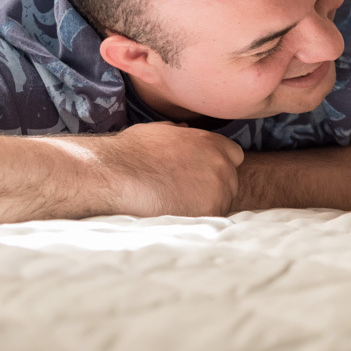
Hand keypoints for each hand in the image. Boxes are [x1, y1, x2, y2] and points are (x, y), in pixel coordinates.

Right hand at [88, 122, 243, 217]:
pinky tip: (178, 215)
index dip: (217, 166)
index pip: (234, 157)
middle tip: (187, 193)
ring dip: (206, 205)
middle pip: (230, 181)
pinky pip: (212, 219)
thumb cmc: (131, 151)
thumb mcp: (162, 131)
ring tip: (177, 205)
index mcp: (214, 142)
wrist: (116, 174)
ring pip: (222, 201)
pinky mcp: (209, 211)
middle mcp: (222, 164)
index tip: (201, 175)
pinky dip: (199, 219)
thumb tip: (186, 132)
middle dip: (213, 187)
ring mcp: (219, 188)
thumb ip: (183, 134)